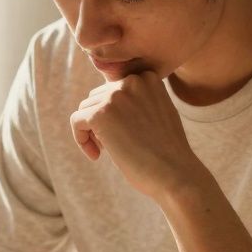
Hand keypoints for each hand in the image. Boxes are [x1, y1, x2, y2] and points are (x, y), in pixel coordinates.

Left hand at [70, 71, 203, 200]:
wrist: (175, 174)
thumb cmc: (168, 152)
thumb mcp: (158, 114)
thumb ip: (138, 101)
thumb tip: (107, 102)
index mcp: (148, 77)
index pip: (114, 88)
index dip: (113, 113)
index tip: (122, 134)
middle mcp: (132, 80)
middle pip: (97, 97)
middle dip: (100, 122)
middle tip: (113, 147)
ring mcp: (116, 96)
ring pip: (85, 109)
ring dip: (91, 132)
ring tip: (107, 152)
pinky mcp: (101, 114)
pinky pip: (76, 122)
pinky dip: (81, 140)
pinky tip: (96, 157)